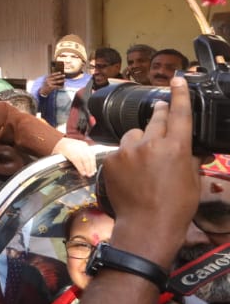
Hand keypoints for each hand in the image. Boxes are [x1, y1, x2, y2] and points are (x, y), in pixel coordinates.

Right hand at [39, 72, 64, 95]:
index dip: (56, 73)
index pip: (52, 74)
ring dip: (61, 80)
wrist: (43, 91)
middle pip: (55, 77)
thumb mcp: (46, 81)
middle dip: (60, 76)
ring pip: (57, 81)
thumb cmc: (46, 85)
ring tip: (65, 80)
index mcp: (47, 78)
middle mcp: (48, 80)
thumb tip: (57, 76)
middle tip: (64, 75)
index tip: (60, 72)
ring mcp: (49, 83)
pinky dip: (60, 86)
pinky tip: (63, 86)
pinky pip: (57, 86)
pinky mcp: (51, 87)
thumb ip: (50, 78)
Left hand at [52, 137, 97, 176]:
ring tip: (92, 172)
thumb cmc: (59, 150)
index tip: (83, 174)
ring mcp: (81, 145)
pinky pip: (91, 153)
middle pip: (85, 158)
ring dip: (92, 165)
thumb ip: (62, 165)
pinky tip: (93, 167)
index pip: (76, 159)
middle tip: (89, 175)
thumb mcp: (58, 157)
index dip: (81, 167)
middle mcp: (75, 146)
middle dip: (88, 168)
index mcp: (67, 149)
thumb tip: (67, 172)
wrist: (60, 141)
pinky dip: (93, 161)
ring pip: (90, 155)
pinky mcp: (85, 144)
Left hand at [99, 77, 198, 266]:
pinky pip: (120, 151)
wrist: (146, 225)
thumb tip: (193, 150)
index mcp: (176, 147)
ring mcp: (127, 150)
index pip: (179, 114)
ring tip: (146, 157)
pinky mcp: (111, 159)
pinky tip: (131, 172)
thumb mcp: (192, 181)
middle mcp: (150, 143)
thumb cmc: (176, 206)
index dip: (179, 94)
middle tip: (162, 111)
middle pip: (156, 119)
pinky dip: (127, 156)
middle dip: (160, 114)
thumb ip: (191, 159)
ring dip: (141, 139)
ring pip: (135, 134)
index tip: (177, 79)